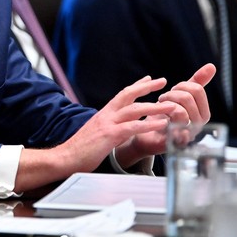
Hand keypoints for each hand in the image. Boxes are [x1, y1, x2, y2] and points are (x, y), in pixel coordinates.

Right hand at [15, 75, 175, 190]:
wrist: (64, 158)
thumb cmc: (79, 150)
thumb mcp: (96, 134)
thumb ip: (107, 128)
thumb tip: (116, 129)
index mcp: (103, 114)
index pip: (122, 95)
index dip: (136, 86)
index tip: (148, 79)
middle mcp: (106, 115)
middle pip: (128, 95)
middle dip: (147, 87)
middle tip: (163, 80)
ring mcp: (107, 124)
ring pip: (135, 109)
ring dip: (156, 107)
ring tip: (172, 105)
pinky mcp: (109, 135)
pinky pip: (133, 127)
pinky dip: (148, 124)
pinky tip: (161, 123)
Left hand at [122, 63, 215, 160]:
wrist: (147, 134)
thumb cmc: (166, 114)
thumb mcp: (181, 95)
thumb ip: (196, 82)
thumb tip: (211, 66)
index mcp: (203, 112)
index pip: (197, 89)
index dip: (181, 86)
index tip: (173, 90)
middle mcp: (199, 124)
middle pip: (188, 97)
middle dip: (171, 94)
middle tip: (163, 99)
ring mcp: (188, 135)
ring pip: (180, 111)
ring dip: (165, 104)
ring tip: (160, 107)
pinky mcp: (175, 143)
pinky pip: (173, 129)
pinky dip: (165, 120)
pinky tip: (160, 118)